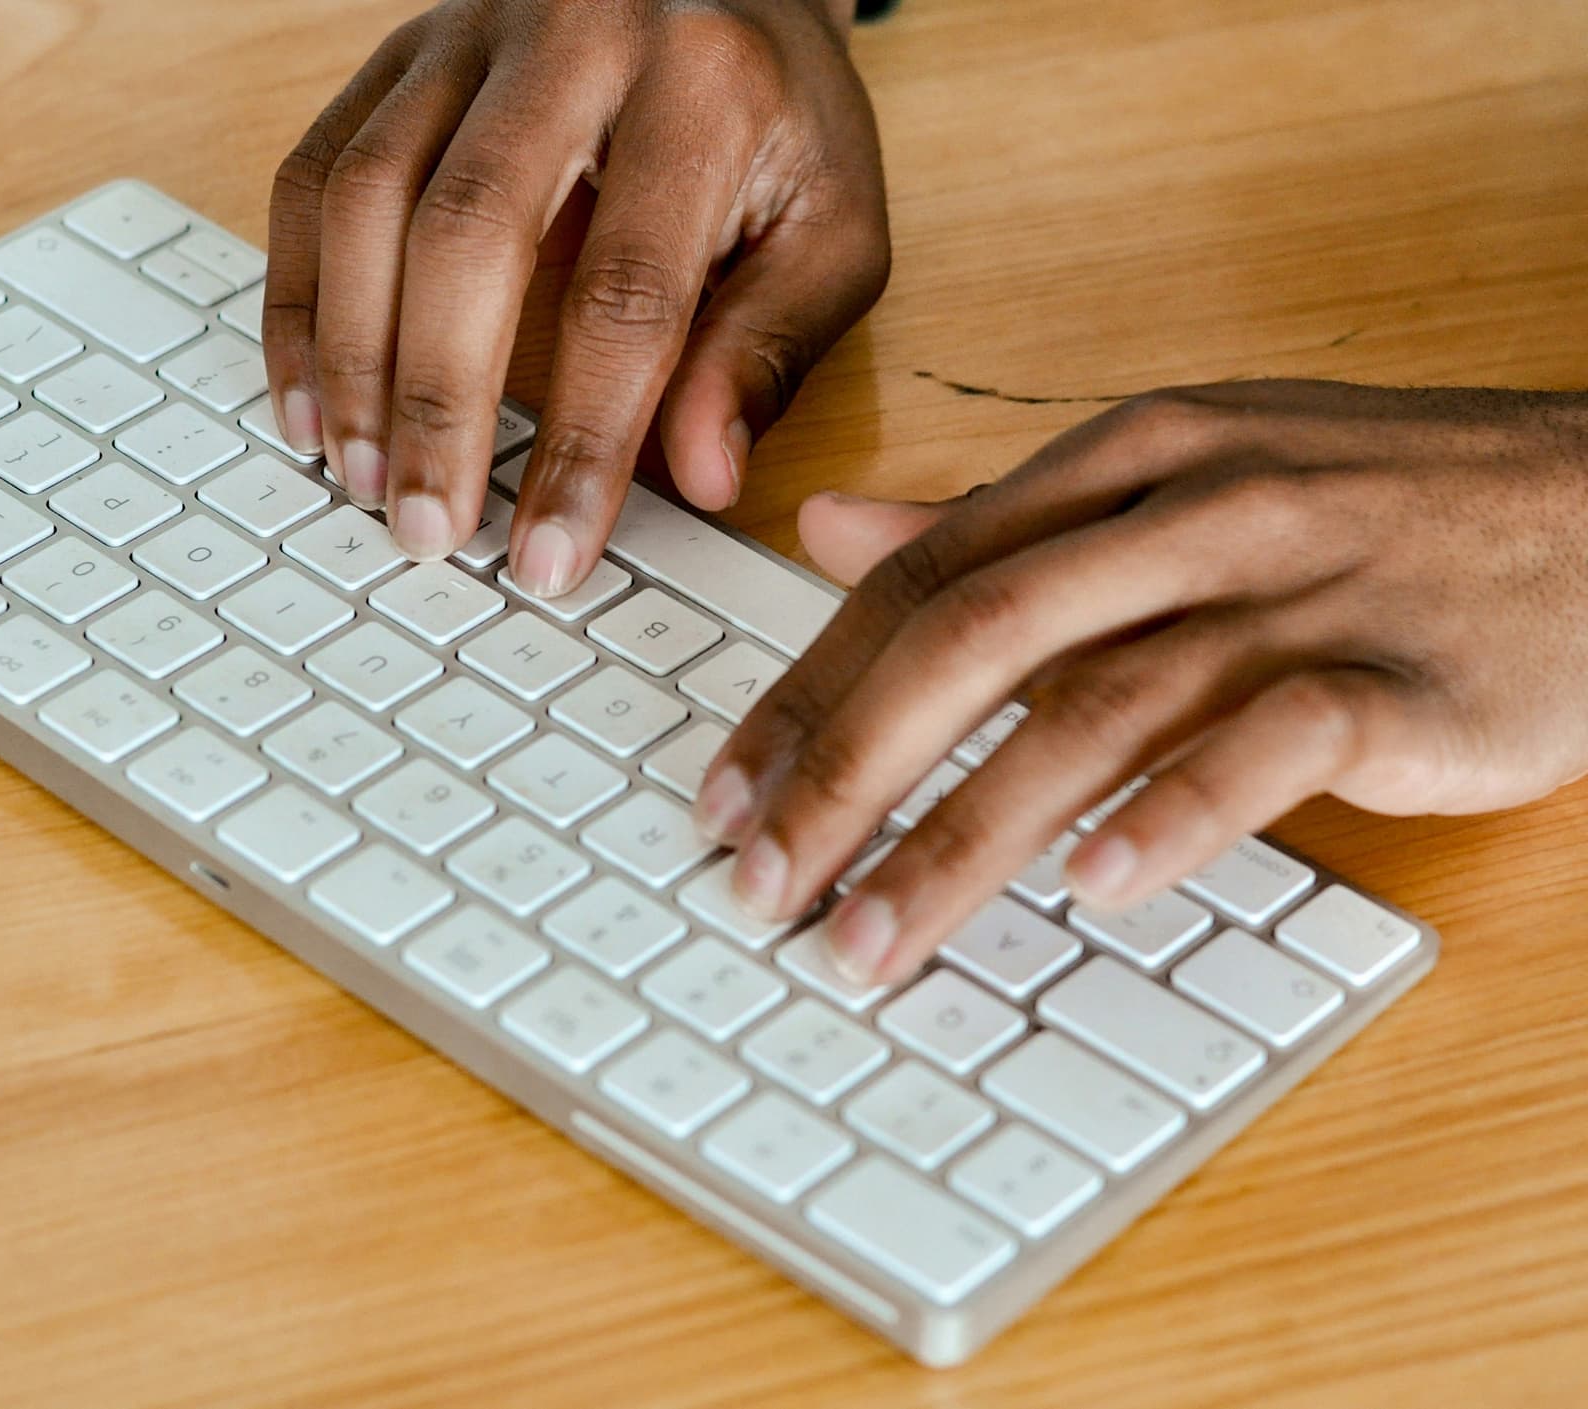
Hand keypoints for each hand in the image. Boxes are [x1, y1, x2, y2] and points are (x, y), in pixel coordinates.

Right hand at [262, 0, 889, 590]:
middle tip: (427, 528)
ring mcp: (468, 34)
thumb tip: (701, 476)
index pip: (628, 294)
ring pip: (368, 194)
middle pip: (469, 233)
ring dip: (352, 356)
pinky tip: (308, 395)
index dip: (583, 442)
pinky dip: (298, 293)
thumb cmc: (781, 123)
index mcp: (703, 87)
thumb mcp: (833, 230)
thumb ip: (771, 349)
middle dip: (439, 403)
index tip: (550, 556)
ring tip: (358, 475)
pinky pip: (314, 169)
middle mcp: (575, 33)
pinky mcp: (400, 53)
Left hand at [694, 381, 1587, 982]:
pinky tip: (1091, 890)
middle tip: (761, 885)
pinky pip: (1270, 746)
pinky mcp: (1402, 676)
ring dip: (965, 834)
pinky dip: (1174, 817)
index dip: (806, 691)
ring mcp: (1299, 587)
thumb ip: (998, 519)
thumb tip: (829, 529)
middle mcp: (1191, 509)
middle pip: (975, 637)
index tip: (726, 795)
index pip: (921, 577)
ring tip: (873, 935)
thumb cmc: (1367, 509)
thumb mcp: (1172, 478)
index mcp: (1122, 459)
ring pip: (1096, 709)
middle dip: (845, 769)